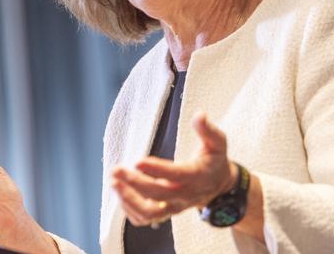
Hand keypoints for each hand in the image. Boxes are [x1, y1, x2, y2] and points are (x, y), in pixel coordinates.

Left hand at [111, 112, 237, 226]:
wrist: (218, 185)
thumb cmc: (214, 160)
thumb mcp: (217, 142)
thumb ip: (208, 130)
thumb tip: (200, 115)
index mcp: (198, 176)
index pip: (176, 175)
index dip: (157, 170)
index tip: (138, 161)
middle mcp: (185, 195)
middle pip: (158, 194)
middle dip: (135, 183)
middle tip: (117, 170)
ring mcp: (175, 206)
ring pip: (150, 212)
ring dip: (129, 200)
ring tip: (114, 183)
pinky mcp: (166, 212)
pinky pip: (145, 218)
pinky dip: (130, 209)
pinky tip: (121, 193)